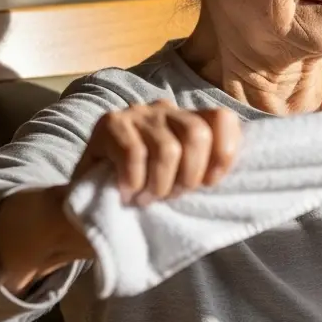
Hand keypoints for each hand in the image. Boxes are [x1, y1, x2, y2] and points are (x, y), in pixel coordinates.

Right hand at [0, 102, 241, 292]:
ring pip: (168, 148)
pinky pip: (134, 154)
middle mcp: (163, 109)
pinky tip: (126, 192)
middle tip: (170, 197)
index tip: (210, 185)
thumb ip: (204, 169)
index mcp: (187, 120)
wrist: (85, 212)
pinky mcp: (108, 124)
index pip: (222, 119)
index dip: (224, 153)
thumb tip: (236, 176)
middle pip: (197, 134)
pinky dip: (134, 182)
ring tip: (146, 198)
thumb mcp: (179, 183)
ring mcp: (135, 114)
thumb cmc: (140, 198)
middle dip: (189, 175)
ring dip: (159, 185)